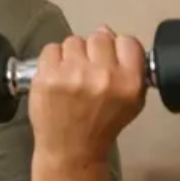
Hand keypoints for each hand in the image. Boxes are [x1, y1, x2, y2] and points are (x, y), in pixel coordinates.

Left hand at [28, 25, 146, 165]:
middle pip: (98, 37)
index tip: (109, 61)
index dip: (117, 49)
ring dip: (71, 55)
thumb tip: (106, 30)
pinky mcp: (48, 77)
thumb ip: (128, 66)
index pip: (128, 42)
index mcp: (129, 82)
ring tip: (70, 76)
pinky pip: (51, 49)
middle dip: (92, 51)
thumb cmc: (102, 125)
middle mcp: (103, 75)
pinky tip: (56, 77)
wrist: (71, 150)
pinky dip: (52, 60)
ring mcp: (73, 75)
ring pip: (73, 41)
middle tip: (87, 71)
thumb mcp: (131, 101)